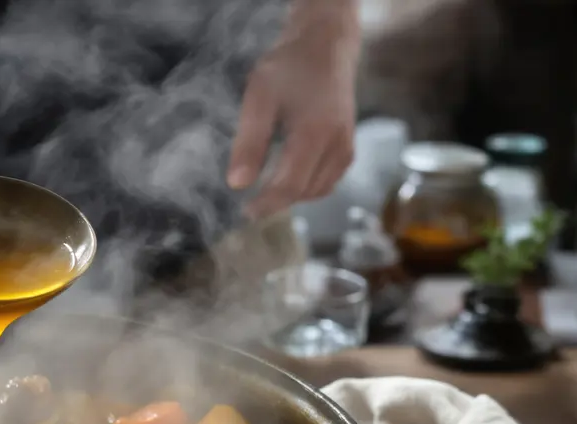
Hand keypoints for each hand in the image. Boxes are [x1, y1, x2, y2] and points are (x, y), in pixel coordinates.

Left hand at [227, 0, 360, 218]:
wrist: (325, 48)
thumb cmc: (288, 69)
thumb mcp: (259, 99)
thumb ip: (249, 142)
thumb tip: (237, 184)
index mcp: (314, 134)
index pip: (290, 186)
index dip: (266, 204)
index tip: (244, 212)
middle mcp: (337, 146)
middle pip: (303, 192)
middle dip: (276, 202)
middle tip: (249, 206)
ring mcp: (346, 148)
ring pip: (317, 191)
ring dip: (291, 196)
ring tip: (265, 192)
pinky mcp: (348, 149)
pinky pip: (326, 181)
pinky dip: (306, 187)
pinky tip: (286, 178)